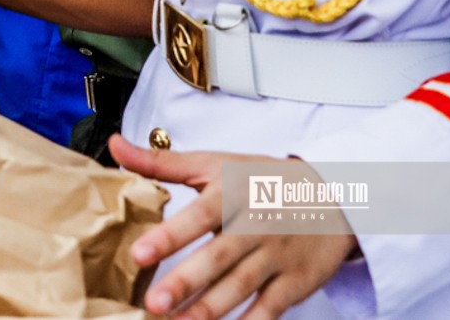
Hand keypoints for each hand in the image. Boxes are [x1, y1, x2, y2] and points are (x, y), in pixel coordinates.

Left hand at [108, 136, 356, 318]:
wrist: (337, 197)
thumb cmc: (262, 179)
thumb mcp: (216, 164)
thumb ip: (161, 161)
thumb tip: (113, 145)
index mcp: (234, 193)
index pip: (200, 215)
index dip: (171, 236)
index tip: (139, 254)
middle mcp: (256, 225)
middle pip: (219, 257)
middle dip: (186, 281)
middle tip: (153, 304)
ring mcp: (278, 256)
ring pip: (241, 287)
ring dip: (208, 310)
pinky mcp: (296, 283)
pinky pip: (270, 310)